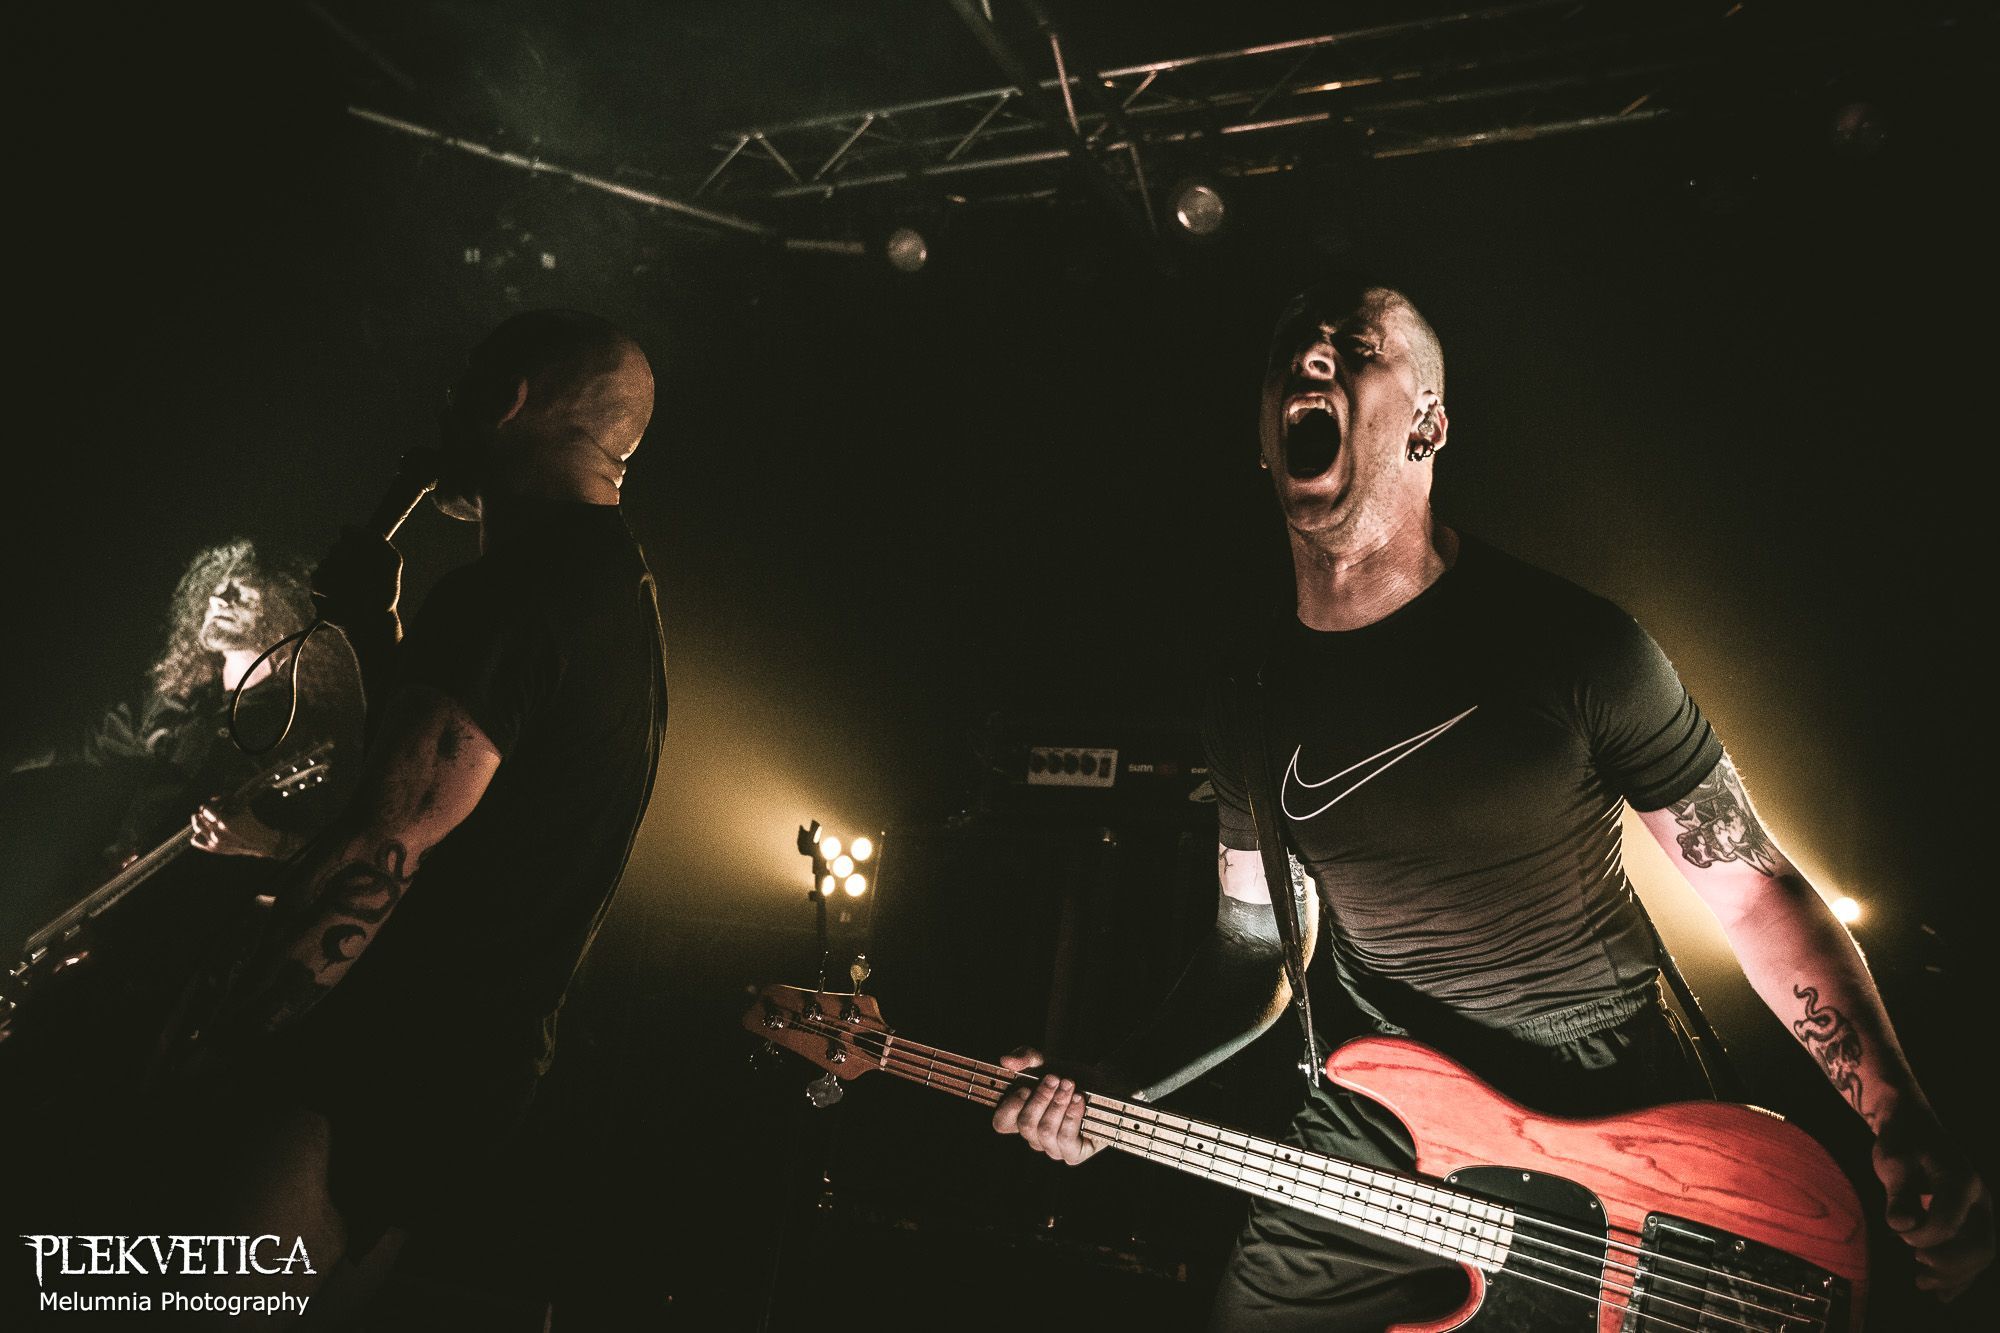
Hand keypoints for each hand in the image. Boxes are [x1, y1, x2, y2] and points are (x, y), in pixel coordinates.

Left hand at [191, 804, 289, 858]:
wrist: (259, 843)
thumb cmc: (252, 824)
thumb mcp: (244, 808)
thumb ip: (233, 799)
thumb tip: (225, 793)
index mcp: (224, 822)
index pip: (206, 809)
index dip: (207, 805)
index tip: (208, 805)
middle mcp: (217, 833)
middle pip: (200, 818)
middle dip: (202, 813)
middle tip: (204, 811)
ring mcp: (214, 842)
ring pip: (197, 828)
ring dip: (198, 822)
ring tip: (199, 819)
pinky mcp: (213, 849)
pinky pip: (196, 841)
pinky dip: (196, 835)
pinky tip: (200, 832)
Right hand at [310, 525, 403, 630]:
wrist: (373, 619)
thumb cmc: (385, 590)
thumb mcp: (391, 562)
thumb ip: (377, 541)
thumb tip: (346, 527)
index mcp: (358, 547)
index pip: (348, 532)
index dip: (356, 541)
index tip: (368, 556)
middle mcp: (341, 556)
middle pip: (336, 548)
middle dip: (352, 564)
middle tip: (366, 579)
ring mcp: (328, 571)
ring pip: (326, 564)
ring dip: (344, 579)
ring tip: (356, 591)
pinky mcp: (318, 587)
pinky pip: (318, 580)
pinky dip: (332, 589)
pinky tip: (343, 597)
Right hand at [991, 1046, 1104, 1165]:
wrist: (1102, 1084)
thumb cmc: (1068, 1076)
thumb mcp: (1045, 1062)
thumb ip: (1024, 1058)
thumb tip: (1006, 1061)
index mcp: (1020, 1118)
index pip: (1001, 1123)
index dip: (1009, 1107)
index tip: (1025, 1087)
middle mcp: (1034, 1137)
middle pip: (1025, 1124)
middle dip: (1041, 1098)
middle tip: (1055, 1078)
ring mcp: (1052, 1148)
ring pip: (1045, 1131)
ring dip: (1058, 1104)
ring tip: (1070, 1086)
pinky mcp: (1073, 1154)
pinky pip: (1065, 1140)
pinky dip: (1071, 1117)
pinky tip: (1079, 1100)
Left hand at [1873, 1103, 1993, 1300]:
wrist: (1911, 1126)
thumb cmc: (1901, 1142)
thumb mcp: (1893, 1162)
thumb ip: (1898, 1194)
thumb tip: (1902, 1225)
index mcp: (1961, 1181)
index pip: (1950, 1222)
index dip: (1926, 1237)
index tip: (1900, 1235)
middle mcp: (1978, 1198)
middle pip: (1979, 1245)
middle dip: (1950, 1265)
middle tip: (1917, 1271)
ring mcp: (1978, 1210)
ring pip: (1980, 1254)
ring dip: (1955, 1275)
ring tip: (1922, 1284)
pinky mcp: (1971, 1219)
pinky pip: (1974, 1252)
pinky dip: (1960, 1274)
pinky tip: (1941, 1293)